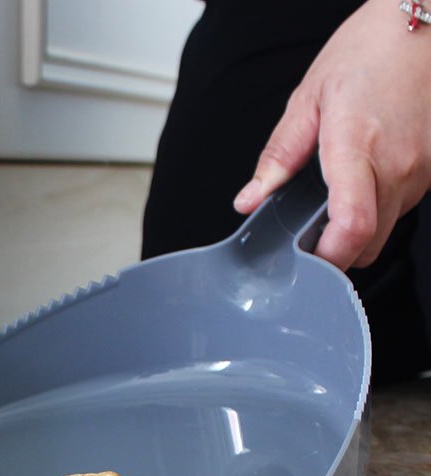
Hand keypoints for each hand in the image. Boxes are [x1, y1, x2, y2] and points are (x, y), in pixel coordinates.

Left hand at [232, 0, 430, 270]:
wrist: (423, 21)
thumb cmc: (368, 51)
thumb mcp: (308, 99)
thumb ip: (278, 156)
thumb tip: (249, 199)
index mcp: (358, 148)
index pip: (351, 228)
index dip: (327, 259)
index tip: (303, 262)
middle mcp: (398, 165)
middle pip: (366, 243)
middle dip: (335, 252)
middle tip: (307, 238)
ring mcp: (422, 169)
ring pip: (385, 230)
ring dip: (356, 230)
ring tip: (333, 200)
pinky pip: (401, 207)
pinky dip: (376, 208)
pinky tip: (361, 181)